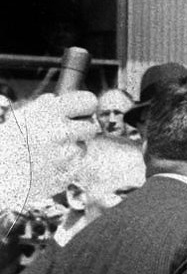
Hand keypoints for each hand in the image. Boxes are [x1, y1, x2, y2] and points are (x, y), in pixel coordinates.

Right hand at [1, 91, 98, 214]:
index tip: (84, 111)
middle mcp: (61, 131)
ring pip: (82, 148)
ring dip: (70, 150)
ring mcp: (66, 155)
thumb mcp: (19, 118)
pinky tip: (45, 167)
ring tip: (46, 154)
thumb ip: (43, 107)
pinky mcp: (68, 174)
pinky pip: (75, 167)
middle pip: (91, 126)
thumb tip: (58, 99)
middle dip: (81, 130)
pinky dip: (65, 167)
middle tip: (66, 134)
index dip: (86, 106)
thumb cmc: (5, 147)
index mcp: (49, 112)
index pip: (89, 101)